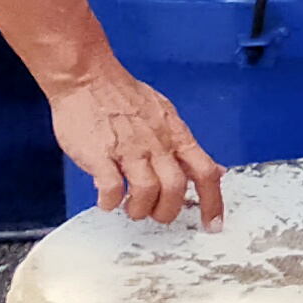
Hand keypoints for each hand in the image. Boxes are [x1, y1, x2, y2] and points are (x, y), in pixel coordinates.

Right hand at [49, 70, 227, 226]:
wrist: (89, 77)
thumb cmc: (125, 97)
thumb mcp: (167, 116)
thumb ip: (186, 146)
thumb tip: (214, 169)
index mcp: (175, 135)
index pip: (205, 172)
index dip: (213, 202)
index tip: (213, 225)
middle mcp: (157, 144)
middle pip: (176, 188)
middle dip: (167, 211)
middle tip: (155, 213)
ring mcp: (128, 149)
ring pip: (147, 192)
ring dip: (140, 209)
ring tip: (131, 207)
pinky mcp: (100, 155)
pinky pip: (111, 188)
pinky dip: (110, 201)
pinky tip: (107, 199)